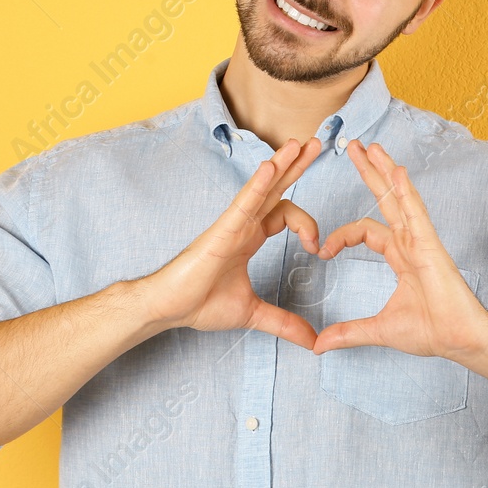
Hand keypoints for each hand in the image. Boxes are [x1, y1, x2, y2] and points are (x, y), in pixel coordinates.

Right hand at [141, 137, 324, 349]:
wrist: (170, 307)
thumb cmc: (201, 303)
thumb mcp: (253, 313)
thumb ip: (285, 323)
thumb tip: (313, 343)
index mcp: (250, 237)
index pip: (284, 213)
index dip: (307, 225)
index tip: (317, 249)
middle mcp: (243, 224)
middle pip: (276, 188)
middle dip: (296, 166)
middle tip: (317, 144)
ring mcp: (233, 224)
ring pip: (262, 188)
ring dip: (282, 164)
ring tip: (299, 144)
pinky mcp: (222, 229)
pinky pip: (244, 202)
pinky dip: (258, 184)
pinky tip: (271, 167)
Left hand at [311, 140, 487, 360]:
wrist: (460, 340)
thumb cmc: (431, 331)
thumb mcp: (380, 330)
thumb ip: (348, 333)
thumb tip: (319, 346)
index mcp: (400, 255)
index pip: (365, 230)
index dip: (340, 235)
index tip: (320, 251)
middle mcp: (410, 241)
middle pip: (384, 199)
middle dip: (368, 172)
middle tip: (353, 146)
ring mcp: (421, 240)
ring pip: (399, 197)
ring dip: (384, 170)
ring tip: (371, 147)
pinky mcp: (430, 245)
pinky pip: (415, 211)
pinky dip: (405, 190)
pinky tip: (396, 170)